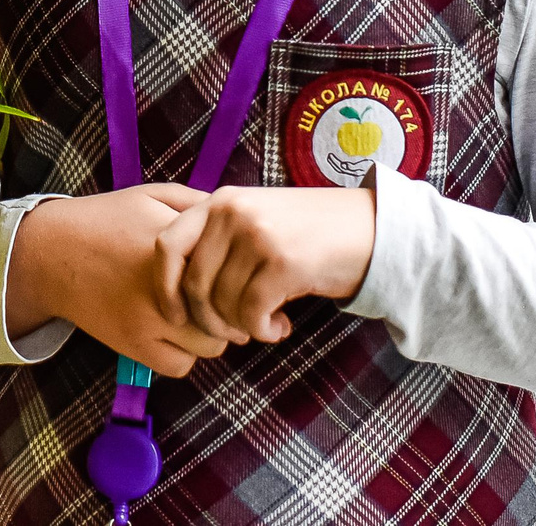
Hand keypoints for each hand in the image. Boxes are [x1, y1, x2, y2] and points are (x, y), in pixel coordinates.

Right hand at [5, 185, 232, 377]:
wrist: (51, 252)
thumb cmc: (105, 219)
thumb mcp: (151, 196)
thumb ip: (197, 204)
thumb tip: (239, 223)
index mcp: (175, 243)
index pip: (234, 267)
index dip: (246, 272)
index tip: (248, 274)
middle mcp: (165, 284)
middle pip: (230, 312)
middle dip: (235, 307)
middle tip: (231, 300)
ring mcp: (149, 319)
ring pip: (211, 344)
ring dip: (213, 333)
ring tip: (202, 317)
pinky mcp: (133, 345)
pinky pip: (180, 366)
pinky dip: (185, 355)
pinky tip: (176, 335)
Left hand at [153, 183, 376, 344]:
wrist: (370, 229)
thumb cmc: (309, 233)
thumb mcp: (256, 221)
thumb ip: (219, 243)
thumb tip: (180, 296)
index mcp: (219, 201)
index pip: (167, 246)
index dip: (165, 287)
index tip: (176, 316)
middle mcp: (232, 212)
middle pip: (194, 284)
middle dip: (209, 321)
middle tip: (233, 333)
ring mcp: (257, 235)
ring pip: (223, 303)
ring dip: (243, 327)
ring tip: (266, 324)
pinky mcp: (283, 262)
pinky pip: (252, 313)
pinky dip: (263, 330)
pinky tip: (281, 326)